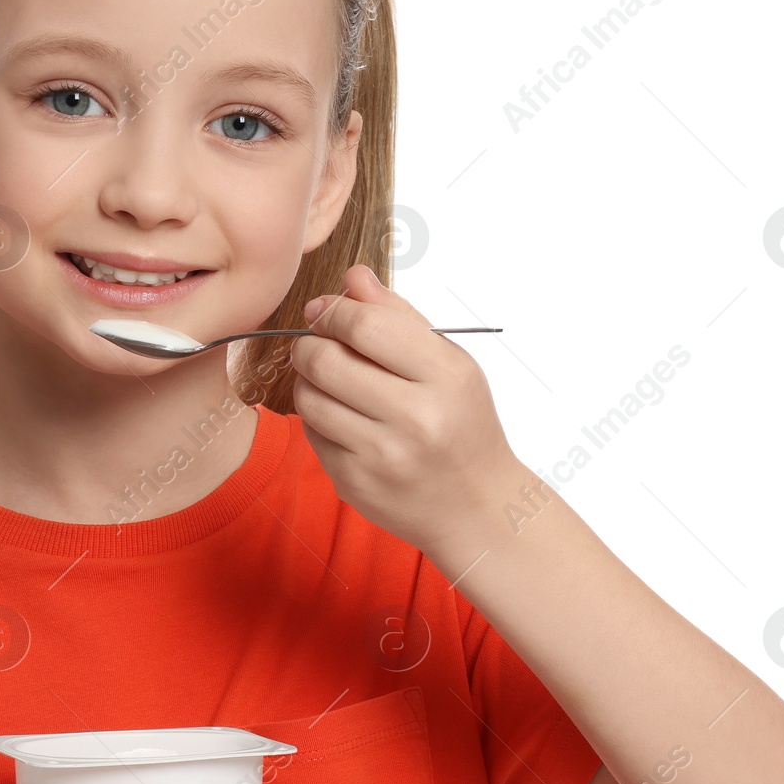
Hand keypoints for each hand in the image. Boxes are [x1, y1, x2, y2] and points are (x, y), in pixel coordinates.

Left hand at [291, 264, 520, 555]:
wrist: (475, 506)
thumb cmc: (462, 423)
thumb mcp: (449, 363)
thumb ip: (399, 317)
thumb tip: (353, 277)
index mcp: (445, 376)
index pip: (365, 326)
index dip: (333, 312)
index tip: (325, 312)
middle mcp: (415, 418)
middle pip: (326, 361)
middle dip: (309, 344)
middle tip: (315, 343)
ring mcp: (382, 455)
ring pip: (309, 398)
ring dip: (308, 381)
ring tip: (329, 380)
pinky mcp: (355, 483)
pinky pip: (312, 435)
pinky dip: (318, 419)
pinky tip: (342, 419)